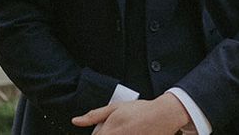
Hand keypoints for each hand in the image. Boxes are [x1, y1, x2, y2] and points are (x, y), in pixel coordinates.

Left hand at [72, 93, 190, 133]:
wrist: (162, 116)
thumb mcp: (115, 107)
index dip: (99, 132)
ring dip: (117, 132)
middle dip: (106, 132)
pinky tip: (132, 131)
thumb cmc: (140, 110)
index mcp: (106, 134)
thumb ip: (94, 115)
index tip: (107, 128)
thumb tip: (75, 121)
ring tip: (127, 129)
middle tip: (120, 127)